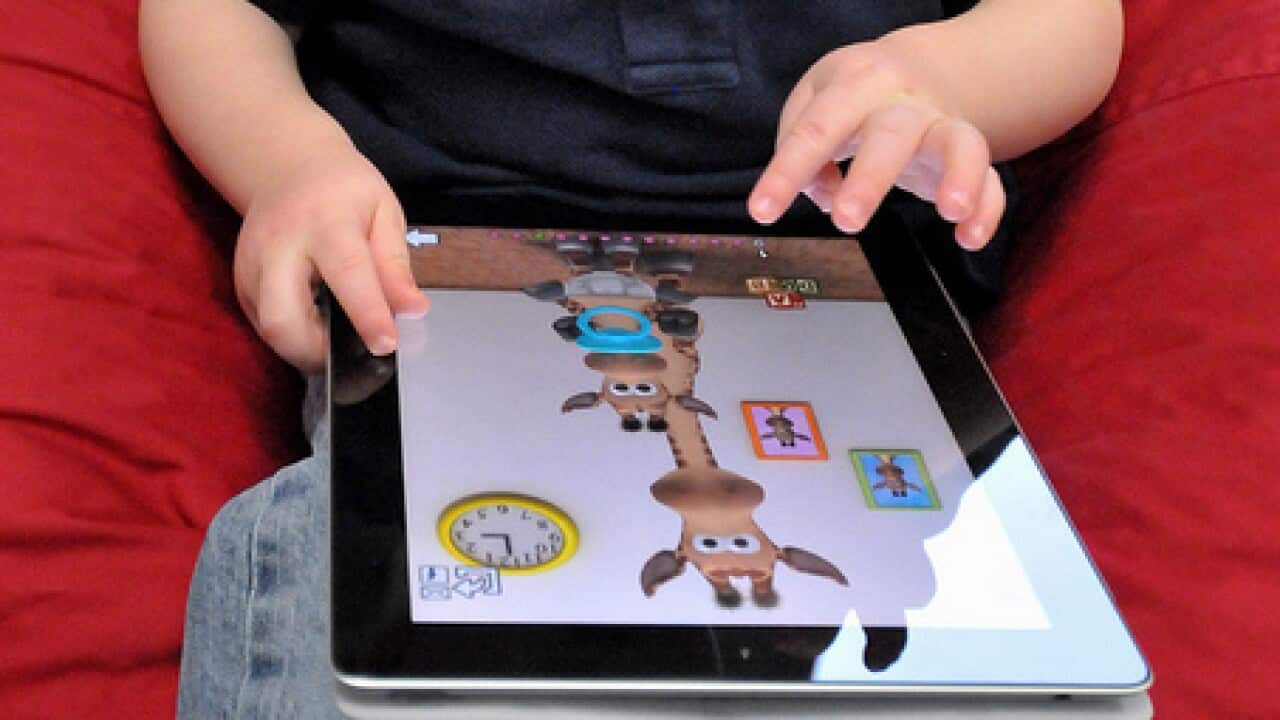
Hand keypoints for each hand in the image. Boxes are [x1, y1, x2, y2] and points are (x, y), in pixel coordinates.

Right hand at [233, 140, 428, 371]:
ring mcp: (252, 266)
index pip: (347, 274)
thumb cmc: (345, 191)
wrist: (289, 168)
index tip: (386, 344)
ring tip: (337, 338)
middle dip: (320, 351)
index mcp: (325, 222)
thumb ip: (395, 265)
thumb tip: (412, 310)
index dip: (368, 315)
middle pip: (284, 318)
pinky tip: (316, 324)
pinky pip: (263, 326)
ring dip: (306, 349)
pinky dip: (293, 338)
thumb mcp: (384, 213)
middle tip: (354, 350)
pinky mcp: (241, 283)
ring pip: (270, 330)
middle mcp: (278, 246)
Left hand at [748, 33, 1005, 249]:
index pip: (816, 128)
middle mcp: (903, 101)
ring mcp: (941, 125)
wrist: (920, 68)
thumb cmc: (853, 95)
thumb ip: (801, 144)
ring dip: (958, 176)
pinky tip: (970, 239)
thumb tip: (821, 193)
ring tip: (950, 212)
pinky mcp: (967, 151)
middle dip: (870, 178)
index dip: (787, 171)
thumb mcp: (814, 101)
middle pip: (891, 133)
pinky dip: (988, 208)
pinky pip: (990, 177)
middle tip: (846, 221)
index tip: (763, 211)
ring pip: (957, 143)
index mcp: (856, 83)